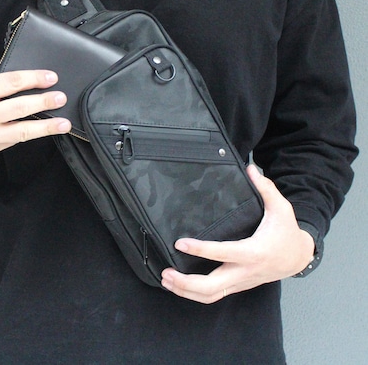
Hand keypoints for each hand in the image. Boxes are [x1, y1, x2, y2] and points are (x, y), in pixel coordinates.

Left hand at [161, 165, 314, 303]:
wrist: (298, 257)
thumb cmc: (287, 231)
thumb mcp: (281, 207)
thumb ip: (266, 188)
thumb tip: (250, 168)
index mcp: (253, 252)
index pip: (223, 253)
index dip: (200, 249)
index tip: (180, 243)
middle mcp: (245, 271)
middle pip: (212, 286)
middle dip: (186, 283)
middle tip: (166, 271)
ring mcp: (240, 281)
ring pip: (211, 296)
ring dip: (186, 292)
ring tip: (166, 280)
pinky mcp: (238, 285)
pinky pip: (214, 295)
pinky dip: (195, 294)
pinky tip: (179, 286)